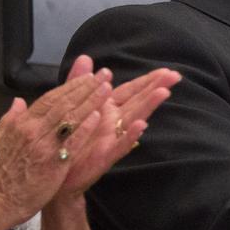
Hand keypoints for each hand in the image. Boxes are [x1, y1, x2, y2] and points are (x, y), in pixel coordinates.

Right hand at [0, 60, 112, 228]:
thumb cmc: (1, 173)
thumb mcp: (1, 140)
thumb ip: (12, 118)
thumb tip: (19, 101)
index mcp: (21, 124)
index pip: (50, 99)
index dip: (70, 86)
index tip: (87, 76)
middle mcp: (33, 131)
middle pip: (63, 104)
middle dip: (85, 88)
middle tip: (103, 76)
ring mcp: (44, 146)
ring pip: (69, 118)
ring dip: (89, 102)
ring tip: (106, 89)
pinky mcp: (54, 163)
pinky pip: (72, 143)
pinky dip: (84, 128)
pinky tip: (98, 117)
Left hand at [56, 63, 180, 198]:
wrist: (54, 171)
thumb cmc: (65, 139)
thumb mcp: (69, 104)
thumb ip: (78, 81)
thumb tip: (86, 58)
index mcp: (106, 108)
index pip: (131, 90)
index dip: (148, 80)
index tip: (166, 70)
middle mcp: (113, 121)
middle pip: (138, 101)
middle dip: (156, 87)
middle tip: (175, 76)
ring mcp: (112, 137)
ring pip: (134, 118)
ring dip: (149, 105)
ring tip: (164, 92)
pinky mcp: (105, 154)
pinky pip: (121, 144)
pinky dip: (131, 135)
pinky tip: (141, 125)